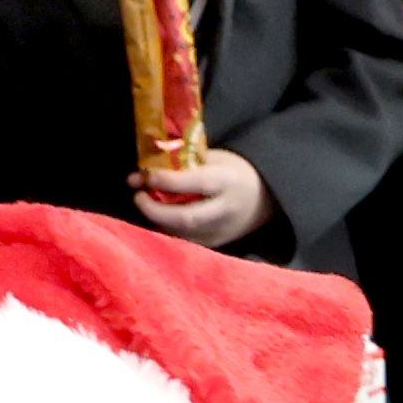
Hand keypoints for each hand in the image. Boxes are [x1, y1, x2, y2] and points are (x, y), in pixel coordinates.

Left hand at [134, 146, 271, 245]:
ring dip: (157, 220)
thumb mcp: (215, 158)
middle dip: (155, 209)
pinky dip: (167, 229)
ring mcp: (220, 231)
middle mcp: (224, 210)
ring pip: (181, 233)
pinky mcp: (215, 244)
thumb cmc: (234, 172)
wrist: (265, 198)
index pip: (193, 184)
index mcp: (227, 182)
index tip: (144, 176)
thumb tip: (144, 171)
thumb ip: (183, 163)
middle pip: (185, 217)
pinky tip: (161, 216)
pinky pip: (185, 240)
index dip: (164, 181)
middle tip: (138, 197)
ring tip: (146, 203)